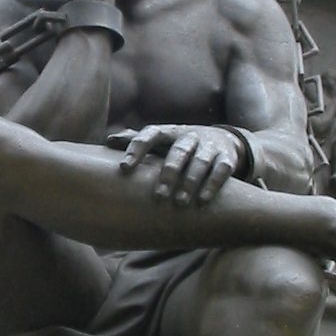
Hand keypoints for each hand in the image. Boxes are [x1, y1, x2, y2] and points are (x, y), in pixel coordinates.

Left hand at [108, 124, 243, 206]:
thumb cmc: (180, 145)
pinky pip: (221, 170)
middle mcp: (189, 136)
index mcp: (169, 132)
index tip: (124, 168)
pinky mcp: (227, 157)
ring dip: (190, 182)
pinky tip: (202, 202)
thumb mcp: (160, 142)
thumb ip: (136, 141)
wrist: (223, 140)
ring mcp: (209, 146)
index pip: (150, 134)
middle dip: (168, 173)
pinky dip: (212, 185)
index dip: (137, 149)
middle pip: (179, 151)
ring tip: (180, 204)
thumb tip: (108, 141)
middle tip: (158, 196)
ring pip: (201, 162)